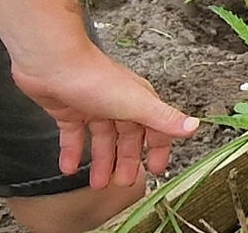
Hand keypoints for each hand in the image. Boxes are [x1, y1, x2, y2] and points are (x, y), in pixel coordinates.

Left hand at [12, 42, 203, 187]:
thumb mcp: (136, 103)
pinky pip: (73, 136)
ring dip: (101, 162)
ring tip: (97, 185)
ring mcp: (92, 106)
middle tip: (123, 184)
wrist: (52, 63)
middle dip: (127, 161)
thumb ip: (164, 118)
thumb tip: (195, 126)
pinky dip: (72, 153)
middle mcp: (117, 104)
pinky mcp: (69, 110)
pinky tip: (69, 169)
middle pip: (127, 138)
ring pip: (101, 140)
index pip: (154, 130)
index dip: (158, 150)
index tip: (157, 170)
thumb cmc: (95, 79)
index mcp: (137, 102)